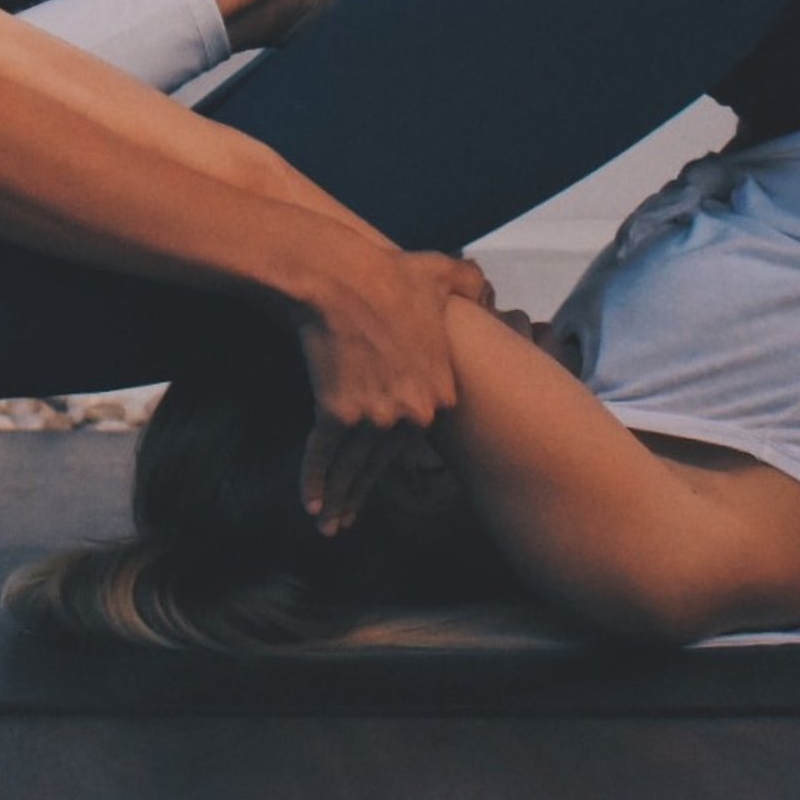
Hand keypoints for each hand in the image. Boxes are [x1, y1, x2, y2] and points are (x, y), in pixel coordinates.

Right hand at [293, 250, 488, 536]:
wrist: (341, 277)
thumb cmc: (389, 274)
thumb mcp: (441, 274)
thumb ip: (470, 283)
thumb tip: (488, 286)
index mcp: (441, 389)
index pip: (420, 434)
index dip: (398, 457)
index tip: (383, 476)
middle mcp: (413, 411)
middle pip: (385, 460)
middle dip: (364, 493)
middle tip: (351, 519)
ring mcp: (377, 415)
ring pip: (355, 465)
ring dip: (340, 498)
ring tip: (330, 525)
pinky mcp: (338, 413)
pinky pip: (324, 455)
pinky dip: (315, 482)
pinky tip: (312, 506)